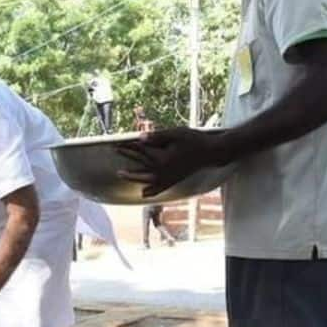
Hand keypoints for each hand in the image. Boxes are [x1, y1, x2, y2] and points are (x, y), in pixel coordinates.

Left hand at [117, 128, 234, 198]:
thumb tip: (139, 139)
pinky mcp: (174, 181)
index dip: (128, 145)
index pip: (141, 150)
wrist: (211, 153)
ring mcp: (168, 178)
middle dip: (127, 156)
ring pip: (146, 179)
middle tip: (115, 150)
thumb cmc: (194, 140)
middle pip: (140, 163)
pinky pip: (160, 188)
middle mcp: (162, 171)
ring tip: (120, 173)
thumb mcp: (175, 134)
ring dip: (133, 176)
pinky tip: (144, 193)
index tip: (117, 142)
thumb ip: (156, 137)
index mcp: (161, 158)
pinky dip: (152, 191)